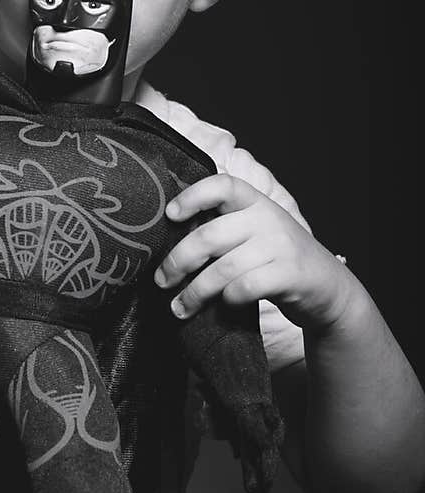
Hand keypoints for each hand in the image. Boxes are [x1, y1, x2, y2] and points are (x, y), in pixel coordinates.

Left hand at [153, 174, 353, 332]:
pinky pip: (246, 287)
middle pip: (210, 235)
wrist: (330, 288)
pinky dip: (228, 298)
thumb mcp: (258, 232)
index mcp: (255, 202)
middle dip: (178, 262)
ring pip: (223, 268)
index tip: (170, 216)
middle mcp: (267, 218)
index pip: (222, 185)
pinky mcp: (290, 274)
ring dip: (195, 292)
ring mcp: (281, 245)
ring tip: (179, 307)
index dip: (192, 196)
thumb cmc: (279, 260)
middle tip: (162, 281)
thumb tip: (170, 242)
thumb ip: (226, 228)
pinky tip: (223, 305)